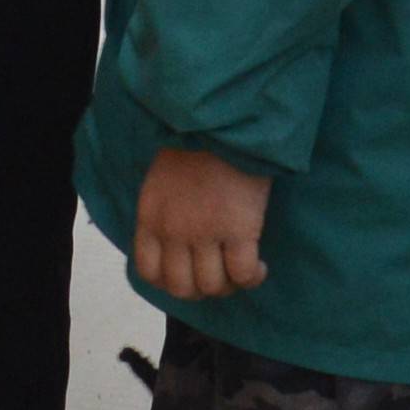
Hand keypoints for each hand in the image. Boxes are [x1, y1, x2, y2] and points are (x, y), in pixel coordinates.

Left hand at [131, 144, 273, 301]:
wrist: (223, 121)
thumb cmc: (197, 143)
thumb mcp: (162, 180)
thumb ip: (165, 212)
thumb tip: (179, 240)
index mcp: (151, 218)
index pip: (150, 272)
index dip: (172, 283)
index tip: (190, 274)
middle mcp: (173, 231)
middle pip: (182, 287)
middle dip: (202, 289)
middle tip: (220, 275)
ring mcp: (205, 233)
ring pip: (213, 286)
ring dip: (229, 285)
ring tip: (241, 270)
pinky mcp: (238, 230)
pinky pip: (243, 274)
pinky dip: (252, 277)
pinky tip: (260, 267)